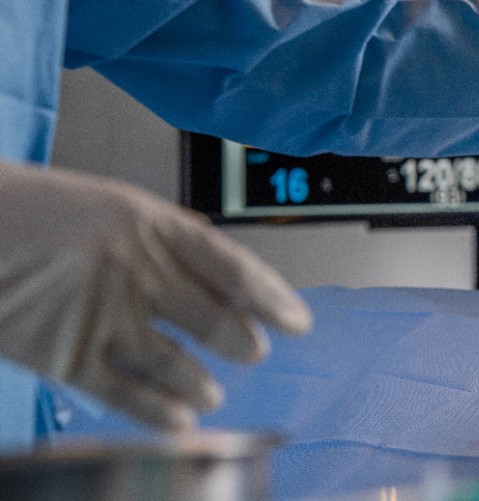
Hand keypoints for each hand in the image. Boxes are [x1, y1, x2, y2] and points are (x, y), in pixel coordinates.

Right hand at [0, 161, 312, 429]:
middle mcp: (137, 271)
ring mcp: (102, 316)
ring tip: (214, 392)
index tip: (297, 320)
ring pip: (176, 363)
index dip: (273, 299)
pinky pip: (127, 394)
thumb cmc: (34, 211)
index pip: (234, 269)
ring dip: (203, 383)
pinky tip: (180, 420)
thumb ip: (166, 237)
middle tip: (255, 352)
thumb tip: (216, 264)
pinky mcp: (65, 356)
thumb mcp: (113, 206)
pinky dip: (160, 411)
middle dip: (243, 343)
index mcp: (153, 225)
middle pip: (213, 319)